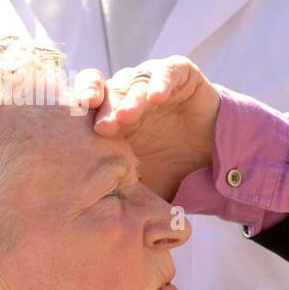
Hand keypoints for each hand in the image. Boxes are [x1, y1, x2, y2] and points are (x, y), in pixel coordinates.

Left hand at [73, 56, 220, 201]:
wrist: (215, 160)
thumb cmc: (172, 172)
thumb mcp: (141, 184)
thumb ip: (118, 190)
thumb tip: (91, 219)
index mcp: (113, 117)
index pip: (88, 101)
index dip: (80, 106)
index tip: (73, 124)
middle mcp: (130, 95)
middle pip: (109, 90)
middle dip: (105, 108)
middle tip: (105, 128)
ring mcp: (153, 83)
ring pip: (135, 80)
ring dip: (130, 98)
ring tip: (129, 116)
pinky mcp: (181, 74)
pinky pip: (168, 71)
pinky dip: (161, 81)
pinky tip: (157, 96)